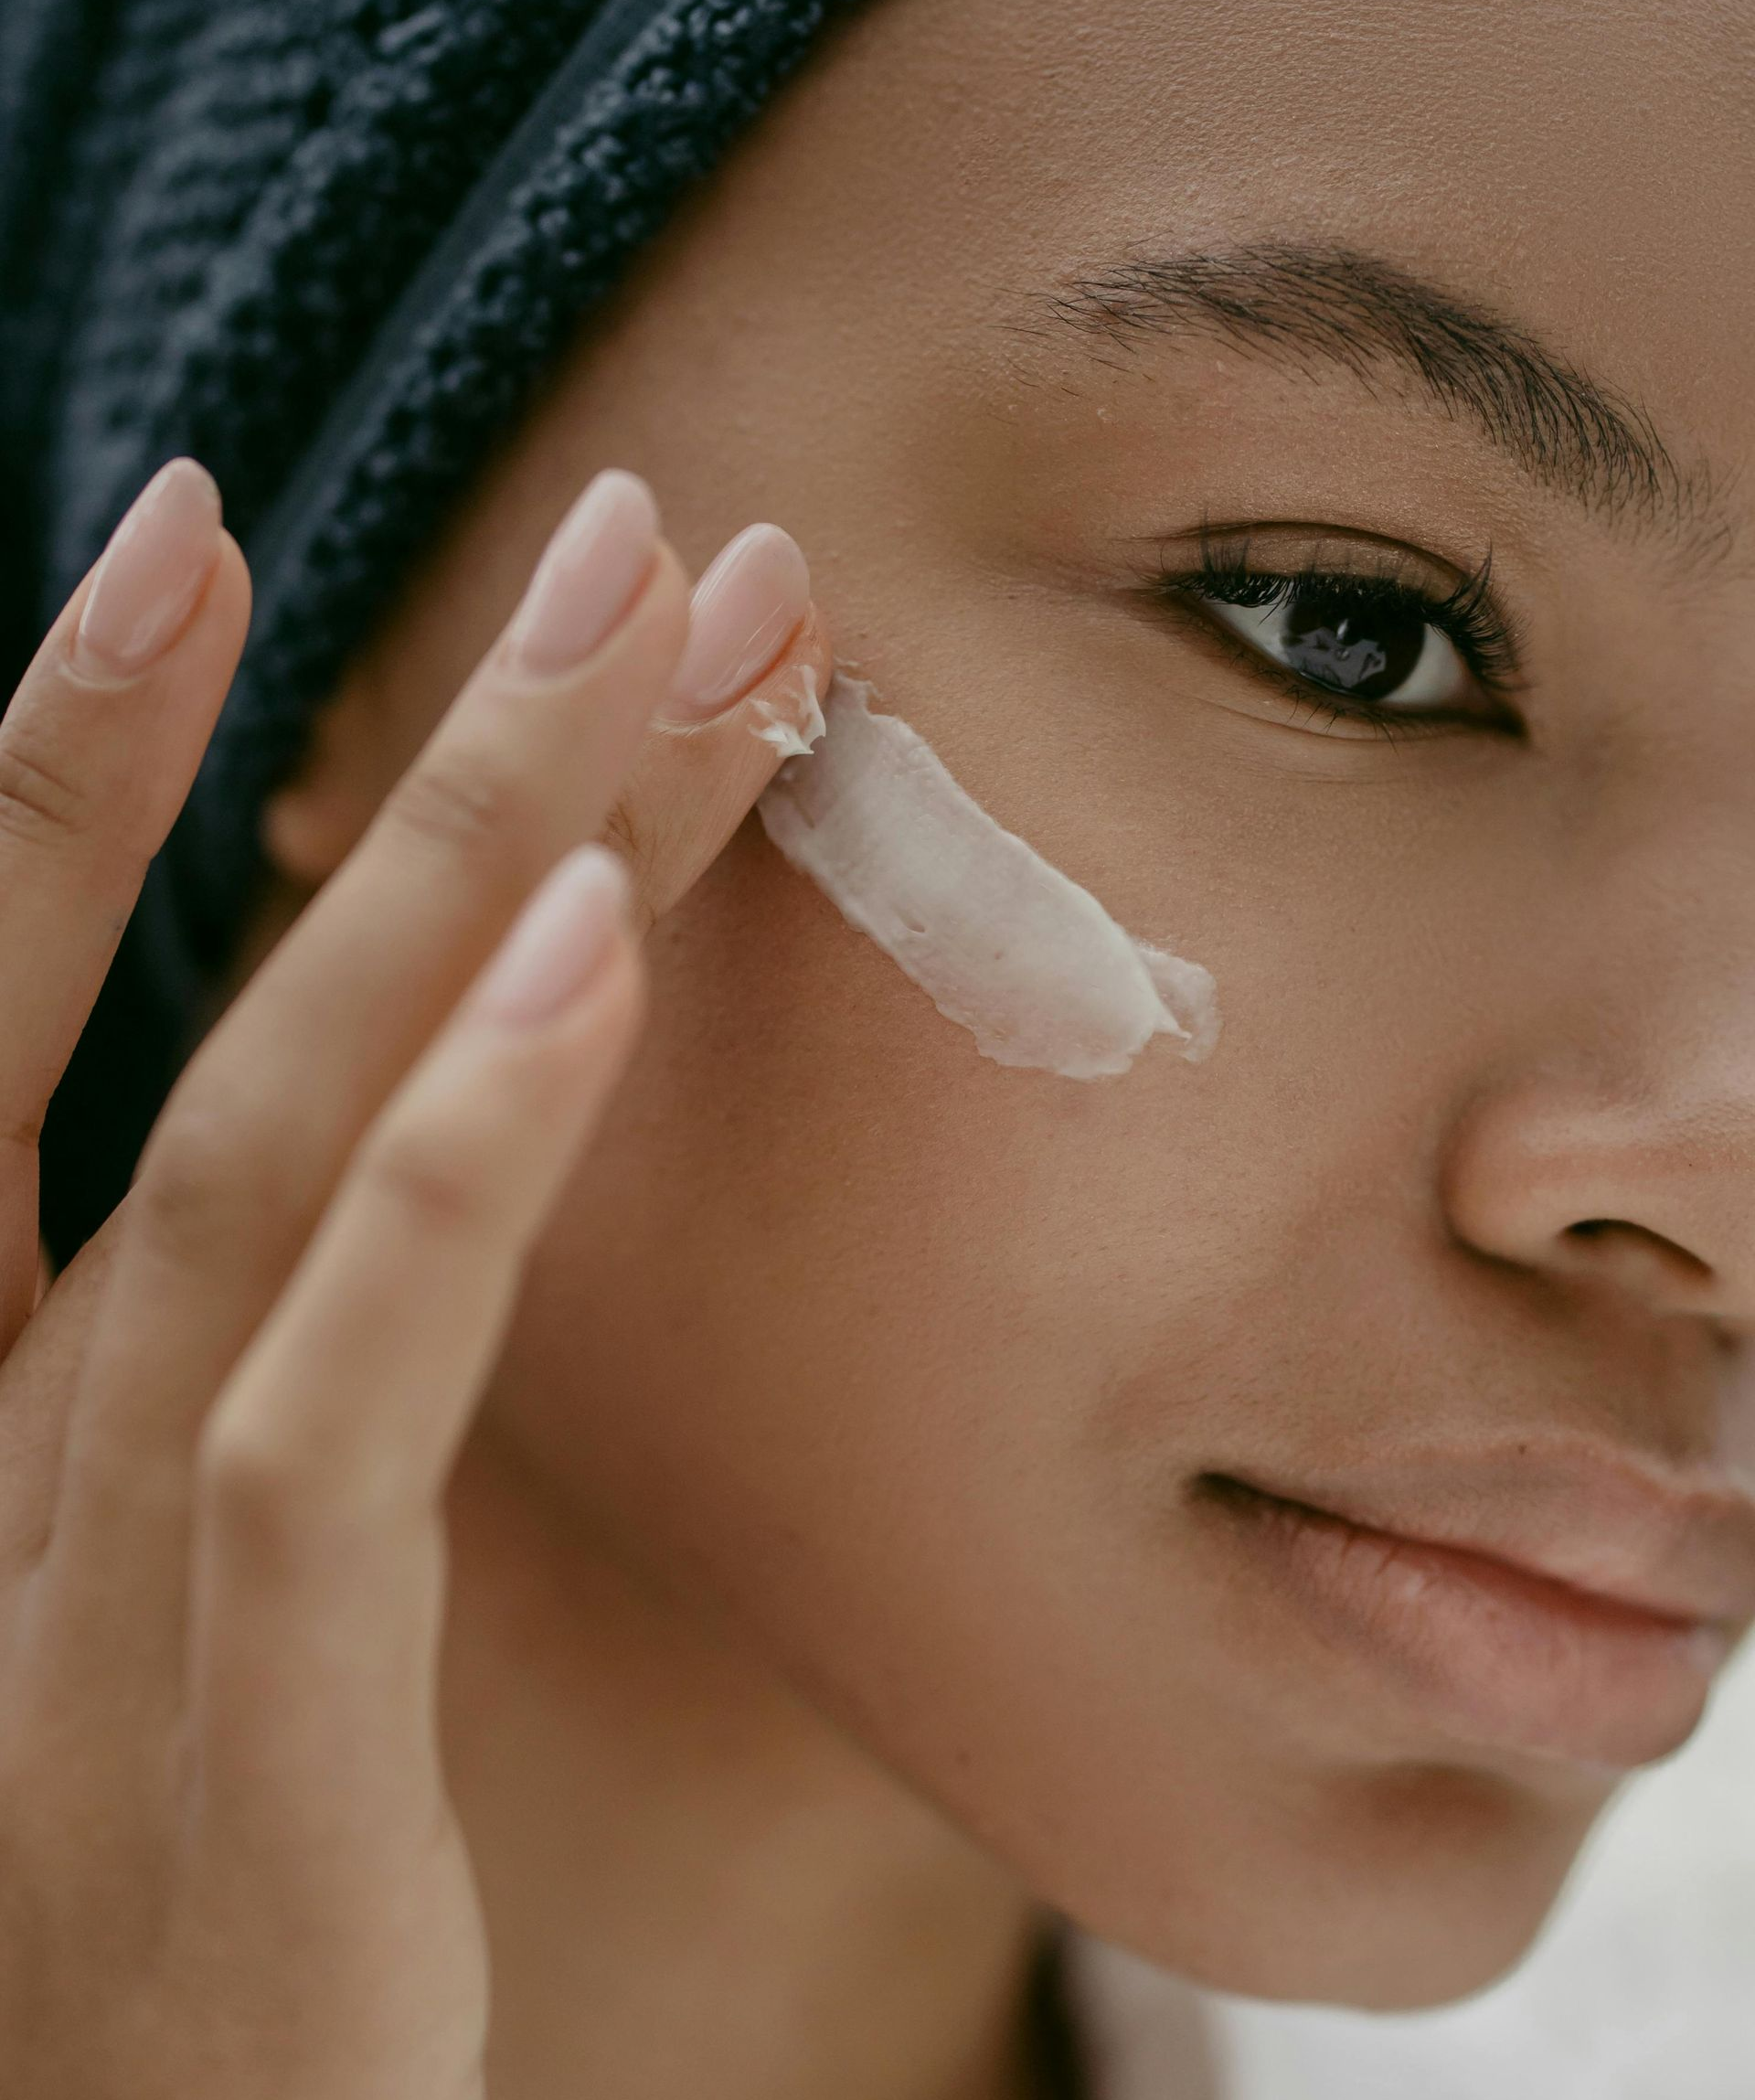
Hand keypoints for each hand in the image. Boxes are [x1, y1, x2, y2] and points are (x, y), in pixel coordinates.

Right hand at [0, 459, 829, 2096]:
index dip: (76, 762)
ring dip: (469, 865)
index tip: (206, 529)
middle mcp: (0, 1457)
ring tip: (661, 633)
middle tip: (602, 518)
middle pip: (193, 1022)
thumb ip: (274, 1347)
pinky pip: (337, 1406)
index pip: (3, 1016)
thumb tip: (422, 1105)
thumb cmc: (185, 1896)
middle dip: (386, 749)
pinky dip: (457, 1165)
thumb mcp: (201, 1578)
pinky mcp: (238, 1755)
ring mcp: (87, 1600)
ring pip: (276, 1148)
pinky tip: (600, 957)